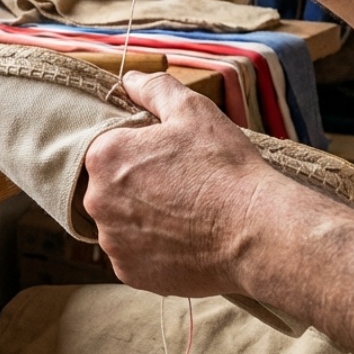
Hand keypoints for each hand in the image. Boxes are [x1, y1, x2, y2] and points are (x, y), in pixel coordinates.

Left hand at [81, 70, 279, 297]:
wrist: (256, 233)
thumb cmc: (224, 168)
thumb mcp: (193, 111)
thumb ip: (154, 89)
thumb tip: (129, 79)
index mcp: (104, 157)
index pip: (108, 149)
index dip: (139, 151)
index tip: (167, 159)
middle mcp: (97, 201)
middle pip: (111, 188)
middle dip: (138, 186)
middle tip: (181, 187)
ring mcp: (112, 242)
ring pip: (121, 223)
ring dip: (143, 219)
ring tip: (184, 215)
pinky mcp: (130, 274)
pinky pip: (133, 256)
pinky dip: (152, 250)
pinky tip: (182, 240)